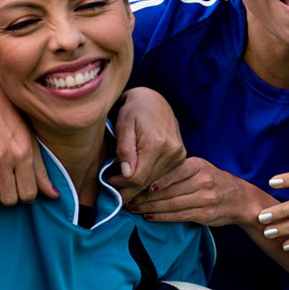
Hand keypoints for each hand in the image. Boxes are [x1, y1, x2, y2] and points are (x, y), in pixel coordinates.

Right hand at [0, 68, 57, 203]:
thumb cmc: (12, 117)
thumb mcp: (31, 140)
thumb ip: (41, 170)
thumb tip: (53, 195)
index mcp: (23, 153)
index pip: (27, 195)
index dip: (25, 194)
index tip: (21, 185)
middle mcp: (3, 155)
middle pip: (7, 198)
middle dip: (8, 193)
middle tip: (7, 181)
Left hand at [109, 87, 186, 203]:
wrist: (153, 101)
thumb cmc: (133, 110)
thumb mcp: (123, 126)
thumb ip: (125, 150)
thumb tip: (126, 174)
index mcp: (157, 144)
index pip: (137, 178)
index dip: (121, 184)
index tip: (108, 181)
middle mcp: (172, 152)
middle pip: (146, 182)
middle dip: (127, 188)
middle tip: (112, 188)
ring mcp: (178, 156)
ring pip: (153, 182)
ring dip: (136, 185)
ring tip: (121, 180)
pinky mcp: (180, 158)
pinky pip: (161, 177)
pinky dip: (147, 179)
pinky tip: (135, 175)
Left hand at [128, 157, 268, 225]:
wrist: (240, 198)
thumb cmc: (212, 181)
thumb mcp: (198, 168)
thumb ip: (176, 170)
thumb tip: (146, 172)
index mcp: (197, 165)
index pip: (168, 172)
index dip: (148, 179)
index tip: (131, 183)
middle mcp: (202, 181)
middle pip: (166, 189)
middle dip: (143, 195)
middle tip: (125, 197)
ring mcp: (205, 198)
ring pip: (170, 204)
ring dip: (149, 207)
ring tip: (133, 208)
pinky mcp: (204, 214)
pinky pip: (178, 216)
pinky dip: (161, 217)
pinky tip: (149, 216)